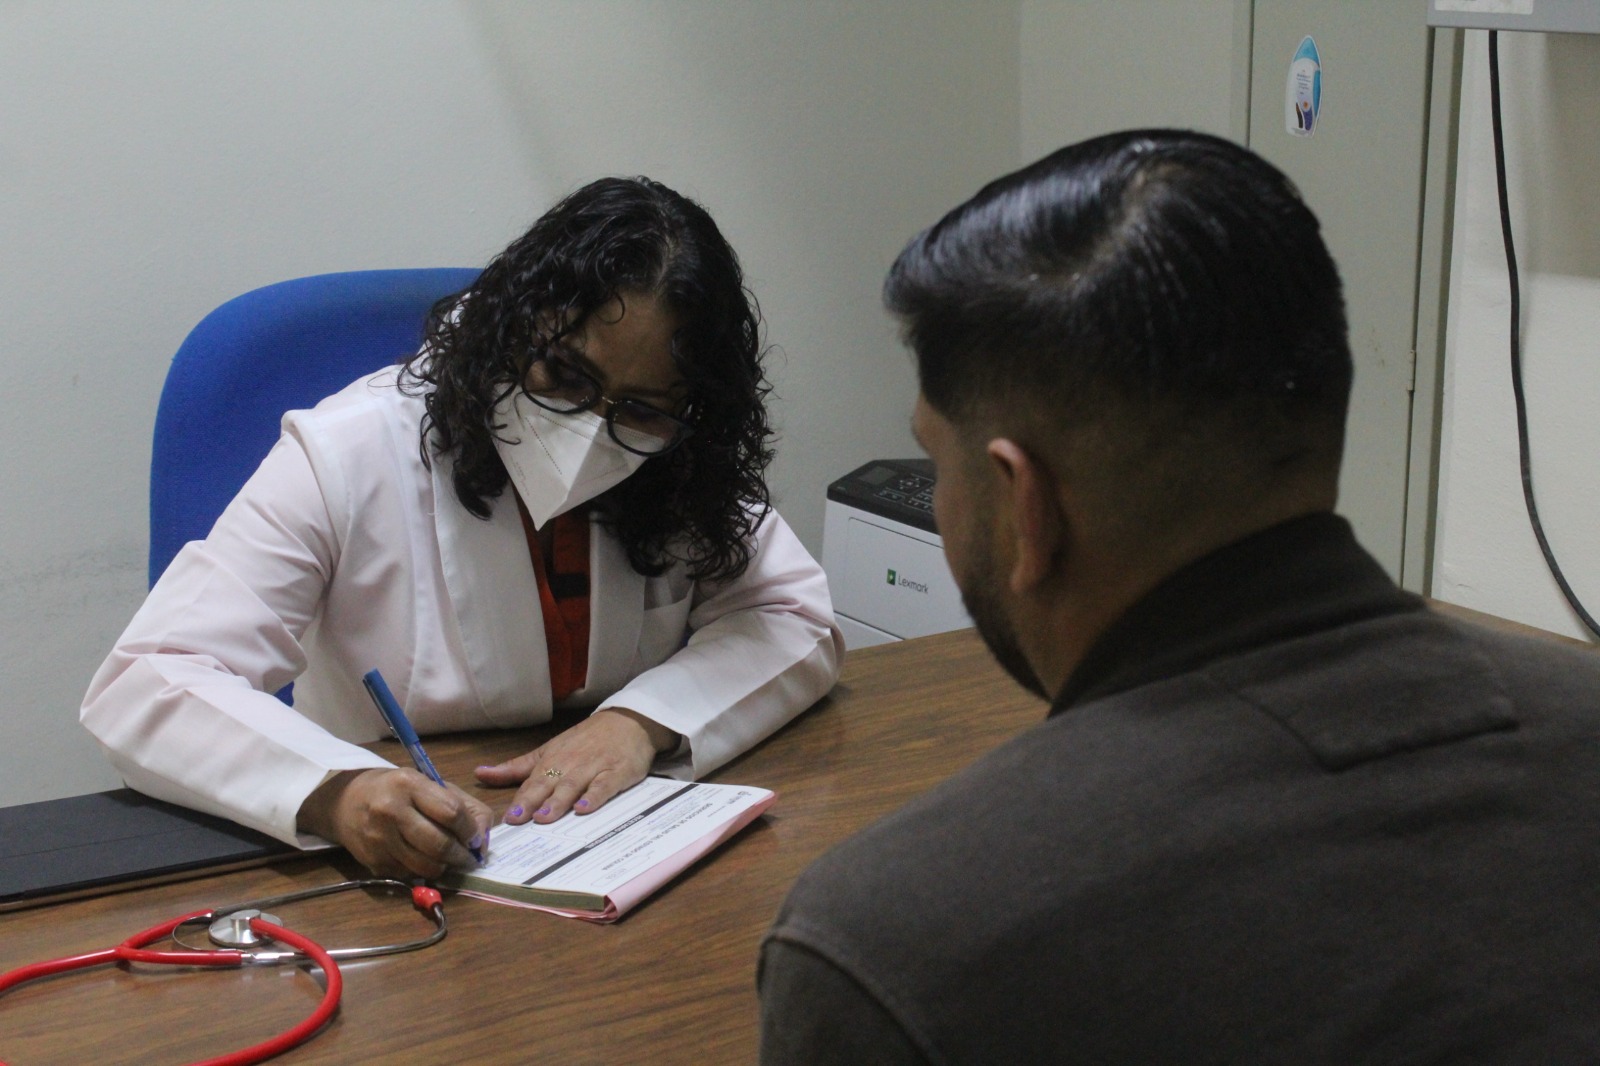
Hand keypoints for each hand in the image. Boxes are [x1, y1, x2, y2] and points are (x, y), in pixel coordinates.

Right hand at [297, 768, 493, 878]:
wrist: (346, 801)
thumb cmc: (398, 791)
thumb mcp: (430, 785)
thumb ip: (464, 807)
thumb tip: (483, 841)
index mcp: (409, 784)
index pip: (451, 813)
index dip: (470, 831)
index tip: (476, 838)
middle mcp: (390, 810)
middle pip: (439, 844)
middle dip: (462, 856)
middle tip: (469, 858)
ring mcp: (378, 839)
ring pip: (425, 866)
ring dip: (445, 867)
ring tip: (449, 859)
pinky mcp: (372, 862)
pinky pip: (409, 874)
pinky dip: (423, 871)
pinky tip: (423, 859)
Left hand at [475, 708, 678, 824]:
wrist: (628, 721)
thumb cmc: (586, 739)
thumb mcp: (549, 750)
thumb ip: (516, 767)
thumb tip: (480, 774)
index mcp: (552, 760)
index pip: (532, 782)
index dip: (520, 799)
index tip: (508, 818)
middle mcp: (570, 763)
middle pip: (549, 783)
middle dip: (534, 800)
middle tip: (521, 819)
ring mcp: (594, 767)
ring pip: (573, 784)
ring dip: (559, 800)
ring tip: (546, 817)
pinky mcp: (616, 772)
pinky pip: (604, 786)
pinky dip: (594, 797)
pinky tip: (584, 809)